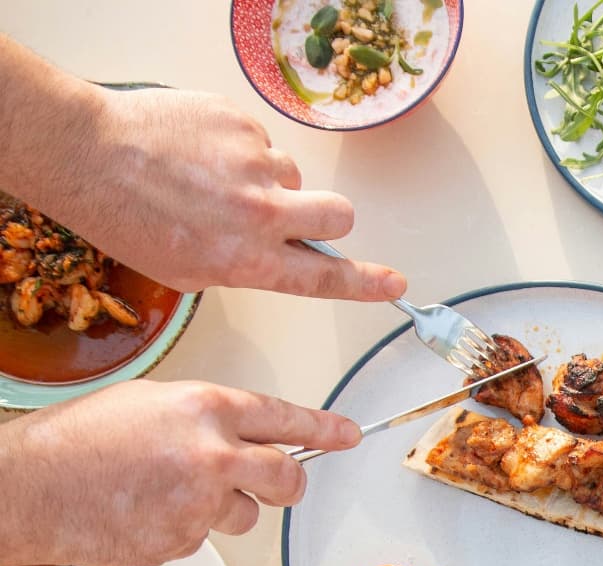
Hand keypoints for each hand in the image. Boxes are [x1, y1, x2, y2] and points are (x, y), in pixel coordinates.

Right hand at [0, 381, 358, 565]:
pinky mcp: (185, 541)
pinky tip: (144, 513)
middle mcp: (212, 453)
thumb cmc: (76, 442)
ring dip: (222, 510)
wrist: (28, 488)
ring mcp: (201, 502)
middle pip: (287, 478)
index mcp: (203, 408)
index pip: (282, 417)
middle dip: (287, 484)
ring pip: (246, 515)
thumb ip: (202, 418)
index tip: (349, 435)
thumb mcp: (147, 404)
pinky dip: (182, 530)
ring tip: (167, 494)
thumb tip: (241, 434)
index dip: (322, 428)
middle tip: (276, 484)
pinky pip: (204, 539)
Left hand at [72, 85, 405, 300]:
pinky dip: (233, 146)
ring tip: (213, 177)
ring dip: (266, 178)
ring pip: (290, 174)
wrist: (87, 155)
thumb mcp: (184, 270)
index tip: (394, 284)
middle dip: (324, 216)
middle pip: (338, 216)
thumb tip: (268, 255)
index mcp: (248, 260)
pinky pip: (257, 139)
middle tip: (295, 213)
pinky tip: (196, 151)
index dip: (367, 284)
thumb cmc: (123, 217)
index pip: (326, 279)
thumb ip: (239, 266)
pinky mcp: (240, 124)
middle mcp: (261, 215)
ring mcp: (254, 165)